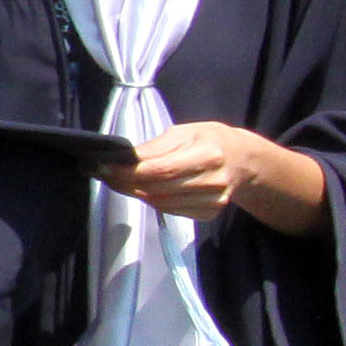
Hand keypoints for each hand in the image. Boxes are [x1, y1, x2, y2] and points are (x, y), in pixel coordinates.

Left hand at [103, 121, 325, 232]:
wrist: (242, 160)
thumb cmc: (209, 140)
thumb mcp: (184, 132)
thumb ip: (155, 147)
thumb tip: (124, 159)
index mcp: (208, 154)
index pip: (160, 169)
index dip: (128, 171)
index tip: (104, 167)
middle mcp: (213, 182)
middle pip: (158, 189)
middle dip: (125, 183)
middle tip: (104, 174)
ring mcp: (213, 202)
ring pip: (160, 203)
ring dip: (134, 193)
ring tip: (118, 181)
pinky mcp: (209, 214)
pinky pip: (171, 211)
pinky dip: (152, 201)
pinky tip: (142, 190)